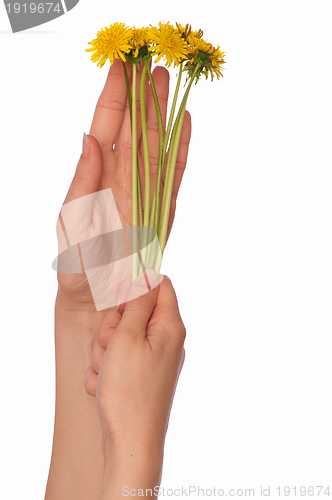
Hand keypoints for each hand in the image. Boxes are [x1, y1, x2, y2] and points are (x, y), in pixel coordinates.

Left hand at [57, 60, 190, 307]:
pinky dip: (180, 151)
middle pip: (134, 129)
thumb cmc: (77, 262)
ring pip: (155, 146)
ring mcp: (143, 192)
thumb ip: (82, 180)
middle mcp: (120, 178)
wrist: (99, 296)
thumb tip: (89, 139)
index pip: (105, 126)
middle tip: (151, 64)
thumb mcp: (71, 220)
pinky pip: (173, 175)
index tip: (120, 65)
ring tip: (168, 85)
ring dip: (162, 116)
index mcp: (95, 175)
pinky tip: (184, 127)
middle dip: (142, 96)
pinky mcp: (161, 210)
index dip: (113, 96)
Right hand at [84, 272, 185, 493]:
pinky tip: (105, 387)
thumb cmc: (130, 390)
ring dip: (105, 352)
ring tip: (107, 373)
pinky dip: (106, 371)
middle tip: (111, 347)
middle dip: (112, 327)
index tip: (118, 304)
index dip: (134, 290)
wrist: (130, 443)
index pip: (159, 285)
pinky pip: (116, 361)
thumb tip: (148, 272)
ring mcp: (153, 360)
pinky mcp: (140, 376)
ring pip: (119, 337)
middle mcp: (166, 341)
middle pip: (133, 312)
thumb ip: (137, 301)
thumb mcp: (128, 337)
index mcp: (170, 326)